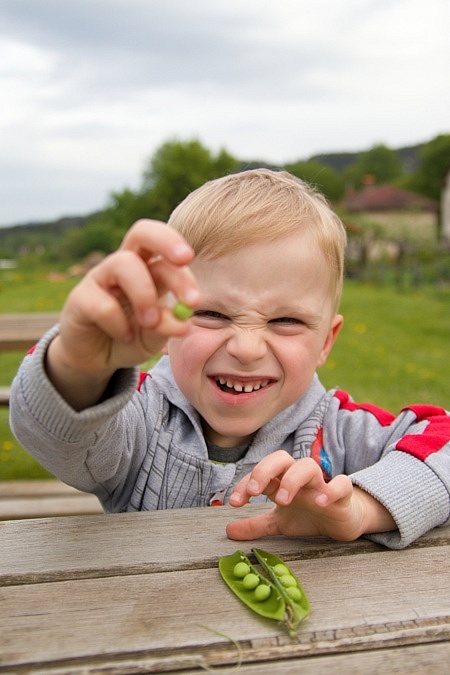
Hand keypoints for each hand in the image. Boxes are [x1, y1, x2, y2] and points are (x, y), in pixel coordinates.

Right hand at [46, 219, 199, 407]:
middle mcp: (124, 266)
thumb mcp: (153, 337)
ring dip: (144, 294)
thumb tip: (184, 323)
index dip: (183, 274)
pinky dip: (119, 325)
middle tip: (185, 260)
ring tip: (150, 323)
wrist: (95, 359)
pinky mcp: (79, 297)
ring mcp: (100, 277)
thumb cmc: (130, 339)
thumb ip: (167, 327)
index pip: (167, 256)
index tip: (194, 301)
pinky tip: (122, 336)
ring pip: (122, 263)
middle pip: (142, 232)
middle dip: (167, 241)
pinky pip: (102, 304)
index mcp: (149, 270)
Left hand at [226, 451, 394, 541]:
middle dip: (265, 470)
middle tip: (254, 491)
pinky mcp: (343, 496)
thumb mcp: (279, 522)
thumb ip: (255, 525)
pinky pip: (342, 484)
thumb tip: (228, 530)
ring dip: (293, 479)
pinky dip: (332, 490)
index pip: (260, 473)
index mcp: (282, 482)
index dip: (244, 484)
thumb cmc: (309, 516)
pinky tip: (320, 502)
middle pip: (281, 459)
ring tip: (282, 500)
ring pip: (308, 466)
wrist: (343, 522)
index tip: (234, 503)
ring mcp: (321, 485)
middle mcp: (299, 479)